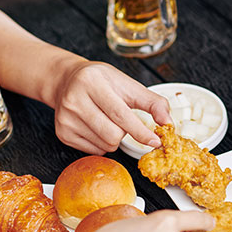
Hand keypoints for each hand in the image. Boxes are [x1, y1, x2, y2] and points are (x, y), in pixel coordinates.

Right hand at [53, 60, 171, 153]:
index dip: (141, 131)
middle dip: (125, 132)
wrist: (67, 80)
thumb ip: (152, 102)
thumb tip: (168, 123)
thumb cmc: (102, 82)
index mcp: (92, 82)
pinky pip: (94, 150)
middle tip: (120, 118)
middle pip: (113, 135)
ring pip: (105, 145)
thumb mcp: (128, 84)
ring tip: (107, 120)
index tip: (155, 141)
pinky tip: (95, 126)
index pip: (121, 115)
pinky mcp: (62, 133)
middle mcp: (74, 100)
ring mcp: (66, 118)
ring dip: (114, 138)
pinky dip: (101, 143)